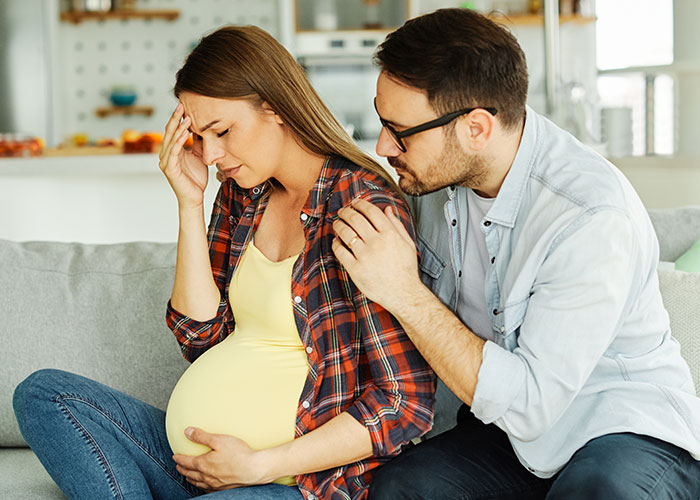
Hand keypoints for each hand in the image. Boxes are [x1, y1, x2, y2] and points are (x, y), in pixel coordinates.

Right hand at [158, 103, 208, 207]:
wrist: (194, 198)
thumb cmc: (196, 179)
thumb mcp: (200, 156)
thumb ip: (198, 143)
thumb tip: (202, 128)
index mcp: (172, 150)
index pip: (173, 131)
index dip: (178, 119)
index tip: (185, 106)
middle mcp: (166, 154)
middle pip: (169, 132)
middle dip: (175, 118)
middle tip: (182, 105)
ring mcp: (166, 161)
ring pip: (171, 140)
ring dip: (178, 128)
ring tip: (186, 117)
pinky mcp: (169, 169)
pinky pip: (174, 152)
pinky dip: (179, 141)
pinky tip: (185, 133)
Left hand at [172, 427, 267, 491]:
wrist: (254, 469)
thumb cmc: (238, 453)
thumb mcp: (219, 440)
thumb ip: (201, 436)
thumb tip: (187, 431)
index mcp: (204, 464)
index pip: (187, 462)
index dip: (179, 459)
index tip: (175, 456)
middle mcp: (207, 476)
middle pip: (190, 473)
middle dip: (182, 469)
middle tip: (178, 466)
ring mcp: (215, 484)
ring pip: (198, 482)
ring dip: (190, 478)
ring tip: (188, 476)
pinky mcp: (223, 488)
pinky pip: (207, 489)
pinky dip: (202, 486)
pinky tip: (204, 485)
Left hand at [332, 198, 422, 314]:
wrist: (403, 293)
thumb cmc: (406, 269)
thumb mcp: (407, 243)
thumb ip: (397, 224)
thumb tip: (387, 209)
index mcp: (390, 235)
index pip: (371, 212)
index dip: (360, 204)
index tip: (355, 202)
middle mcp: (376, 243)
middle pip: (355, 219)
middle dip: (346, 212)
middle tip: (342, 211)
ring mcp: (365, 256)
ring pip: (345, 233)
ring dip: (338, 225)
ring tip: (337, 223)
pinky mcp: (355, 269)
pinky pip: (340, 251)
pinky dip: (336, 243)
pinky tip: (336, 241)